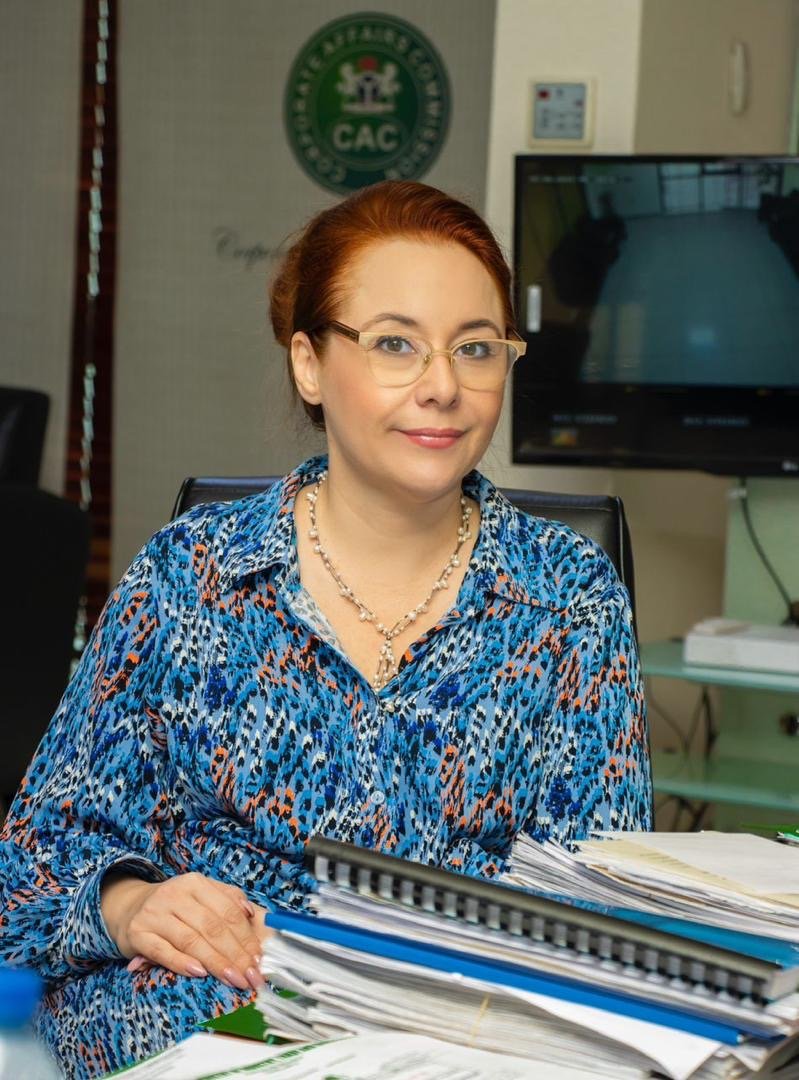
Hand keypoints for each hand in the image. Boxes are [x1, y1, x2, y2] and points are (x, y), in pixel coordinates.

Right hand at [101, 871, 270, 990]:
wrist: (131, 908)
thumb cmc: (176, 907)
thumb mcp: (201, 895)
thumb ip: (227, 900)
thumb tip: (251, 914)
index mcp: (195, 883)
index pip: (227, 911)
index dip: (246, 936)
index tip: (259, 959)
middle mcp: (174, 894)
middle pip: (212, 927)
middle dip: (235, 954)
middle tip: (250, 976)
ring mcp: (154, 913)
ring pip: (191, 940)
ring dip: (215, 963)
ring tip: (233, 979)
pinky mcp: (138, 933)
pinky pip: (163, 951)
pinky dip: (183, 963)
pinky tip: (200, 973)